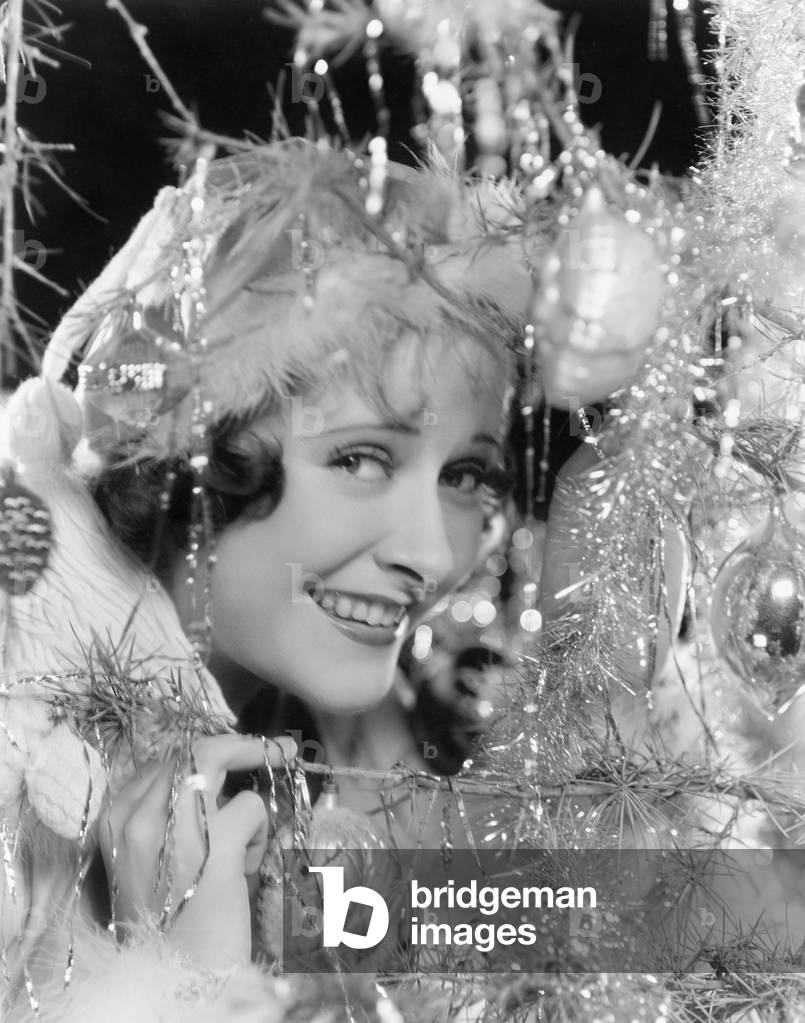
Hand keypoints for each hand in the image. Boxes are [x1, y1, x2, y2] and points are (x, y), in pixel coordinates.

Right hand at [99, 733, 295, 970]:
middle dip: (240, 745)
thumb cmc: (167, 926)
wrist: (175, 981)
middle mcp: (136, 817)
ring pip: (218, 760)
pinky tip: (246, 870)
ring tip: (243, 851)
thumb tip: (209, 780)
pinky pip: (251, 807)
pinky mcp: (214, 844)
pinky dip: (259, 833)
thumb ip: (165, 820)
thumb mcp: (149, 864)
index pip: (163, 762)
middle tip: (279, 748)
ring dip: (248, 803)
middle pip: (191, 751)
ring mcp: (172, 826)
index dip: (204, 751)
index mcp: (113, 821)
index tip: (237, 748)